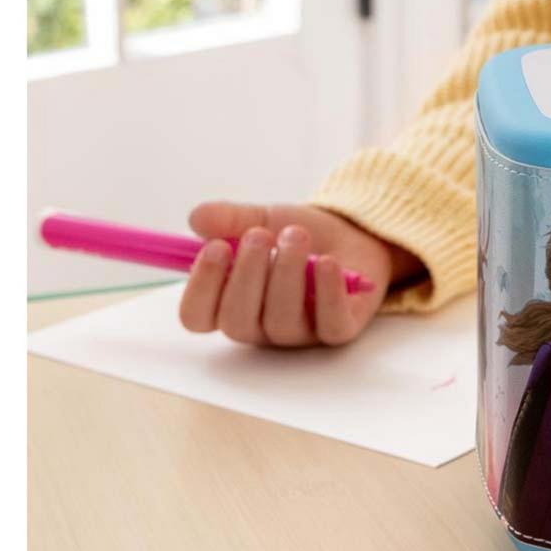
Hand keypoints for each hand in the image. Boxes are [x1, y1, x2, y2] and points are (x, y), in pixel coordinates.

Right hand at [178, 201, 424, 346]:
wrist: (353, 234)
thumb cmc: (297, 236)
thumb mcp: (261, 218)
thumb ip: (228, 220)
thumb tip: (197, 218)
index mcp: (231, 302)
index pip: (197, 316)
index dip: (201, 288)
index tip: (216, 246)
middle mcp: (260, 325)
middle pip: (237, 322)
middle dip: (246, 275)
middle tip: (259, 234)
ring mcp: (300, 332)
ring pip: (282, 322)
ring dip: (287, 273)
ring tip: (296, 235)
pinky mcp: (339, 329)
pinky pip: (331, 324)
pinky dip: (328, 292)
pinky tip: (328, 262)